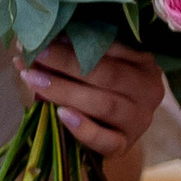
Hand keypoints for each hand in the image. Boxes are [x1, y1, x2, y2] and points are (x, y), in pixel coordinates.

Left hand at [16, 42, 165, 156]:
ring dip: (65, 91)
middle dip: (67, 62)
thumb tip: (33, 42)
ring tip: (33, 79)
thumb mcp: (89, 64)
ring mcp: (138, 120)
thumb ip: (71, 52)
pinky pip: (105, 140)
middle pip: (108, 74)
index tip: (48, 35)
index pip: (114, 47)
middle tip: (36, 53)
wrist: (106, 128)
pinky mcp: (125, 145)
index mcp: (144, 62)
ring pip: (104, 105)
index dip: (79, 40)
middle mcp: (147, 90)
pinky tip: (61, 114)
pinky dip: (83, 128)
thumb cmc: (94, 86)